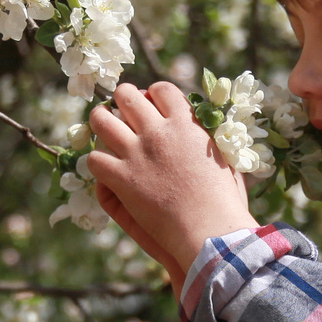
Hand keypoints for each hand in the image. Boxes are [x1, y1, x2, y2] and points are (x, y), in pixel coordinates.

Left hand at [85, 82, 256, 281]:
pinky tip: (104, 168)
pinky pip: (96, 159)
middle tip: (120, 108)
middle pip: (127, 96)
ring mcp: (137, 154)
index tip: (149, 101)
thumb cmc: (225, 200)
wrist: (210, 231)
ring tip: (101, 126)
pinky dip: (98, 162)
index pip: (161, 90)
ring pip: (102, 121)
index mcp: (185, 124)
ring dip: (100, 120)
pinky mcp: (122, 179)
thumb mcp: (224, 158)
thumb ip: (206, 139)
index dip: (152, 93)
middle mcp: (158, 132)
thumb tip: (197, 130)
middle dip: (122, 98)